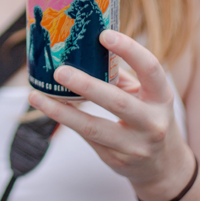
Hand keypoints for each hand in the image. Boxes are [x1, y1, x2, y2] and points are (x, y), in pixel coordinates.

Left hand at [29, 30, 194, 200]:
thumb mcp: (146, 96)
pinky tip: (48, 108)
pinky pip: (86, 137)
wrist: (162, 166)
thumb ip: (121, 77)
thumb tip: (83, 48)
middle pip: (117, 102)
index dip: (129, 49)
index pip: (150, 68)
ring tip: (37, 96)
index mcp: (162, 98)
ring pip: (93, 127)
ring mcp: (135, 146)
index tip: (104, 35)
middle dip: (86, 85)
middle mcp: (152, 123)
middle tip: (59, 71)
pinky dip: (66, 121)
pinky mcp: (116, 160)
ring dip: (61, 111)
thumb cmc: (148, 117)